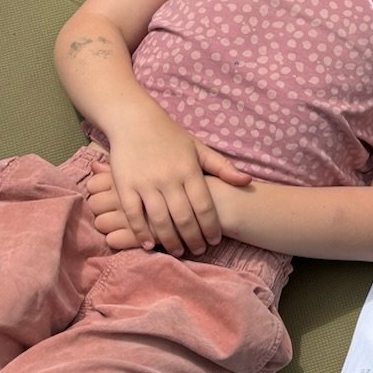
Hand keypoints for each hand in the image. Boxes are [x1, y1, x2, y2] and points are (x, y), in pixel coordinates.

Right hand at [99, 117, 250, 255]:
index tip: (215, 240)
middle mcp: (168, 178)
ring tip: (179, 251)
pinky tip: (148, 244)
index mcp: (189, 170)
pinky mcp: (125, 185)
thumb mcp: (199, 148)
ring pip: (160, 219)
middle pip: (184, 217)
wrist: (135, 120)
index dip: (211, 227)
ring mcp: (146, 183)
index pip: (204, 206)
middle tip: (199, 250)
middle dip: (193, 238)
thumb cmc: (170, 136)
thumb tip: (247, 181)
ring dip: (170, 240)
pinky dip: (141, 232)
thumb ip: (222, 167)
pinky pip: (134, 214)